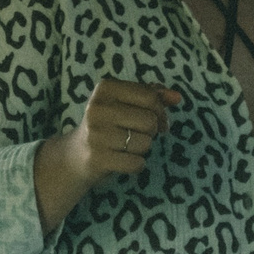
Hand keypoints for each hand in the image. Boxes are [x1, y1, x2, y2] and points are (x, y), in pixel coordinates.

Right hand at [55, 79, 180, 194]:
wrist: (75, 155)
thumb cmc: (108, 124)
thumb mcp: (125, 103)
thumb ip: (152, 95)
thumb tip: (177, 97)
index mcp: (105, 88)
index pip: (150, 97)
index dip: (160, 111)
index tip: (157, 120)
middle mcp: (97, 108)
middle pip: (149, 121)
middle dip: (150, 131)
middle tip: (137, 134)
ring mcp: (96, 134)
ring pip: (145, 143)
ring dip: (142, 148)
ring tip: (125, 146)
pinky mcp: (97, 158)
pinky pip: (136, 163)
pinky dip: (136, 165)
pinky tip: (123, 160)